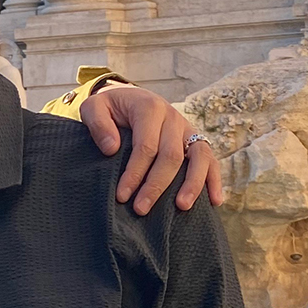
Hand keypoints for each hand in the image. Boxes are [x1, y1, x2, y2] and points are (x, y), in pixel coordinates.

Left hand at [80, 83, 223, 214]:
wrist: (127, 98)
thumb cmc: (109, 108)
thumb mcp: (93, 108)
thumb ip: (98, 124)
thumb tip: (112, 149)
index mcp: (149, 108)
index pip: (146, 146)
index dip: (135, 173)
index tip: (122, 196)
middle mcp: (173, 117)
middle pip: (171, 155)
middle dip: (156, 185)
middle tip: (140, 209)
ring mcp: (187, 129)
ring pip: (198, 157)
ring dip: (192, 184)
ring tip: (181, 207)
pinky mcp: (195, 140)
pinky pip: (210, 159)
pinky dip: (214, 179)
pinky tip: (214, 201)